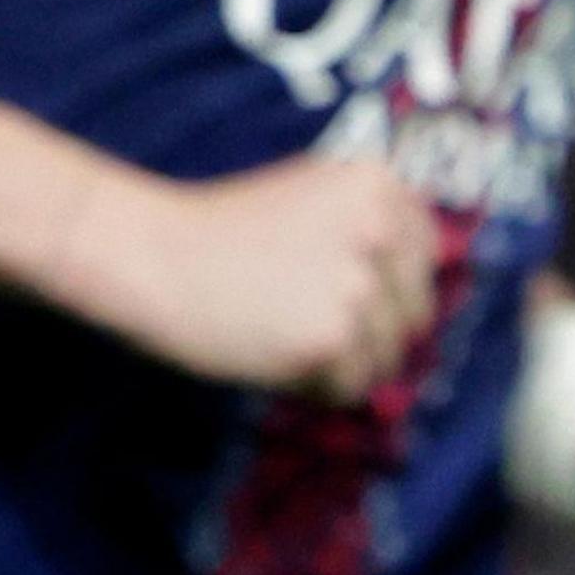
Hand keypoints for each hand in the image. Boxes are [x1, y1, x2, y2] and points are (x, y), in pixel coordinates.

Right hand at [57, 153, 438, 400]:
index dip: (382, 282)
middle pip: (413, 314)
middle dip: (364, 328)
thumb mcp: (306, 198)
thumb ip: (367, 228)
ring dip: (336, 360)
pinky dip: (314, 385)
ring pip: (385, 358)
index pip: (426, 258)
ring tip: (275, 329)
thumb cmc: (216, 233)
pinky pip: (351, 389)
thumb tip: (420, 297)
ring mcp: (357, 286)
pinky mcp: (331, 338)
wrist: (148, 255)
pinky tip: (269, 352)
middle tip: (292, 310)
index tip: (329, 280)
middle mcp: (378, 231)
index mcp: (376, 186)